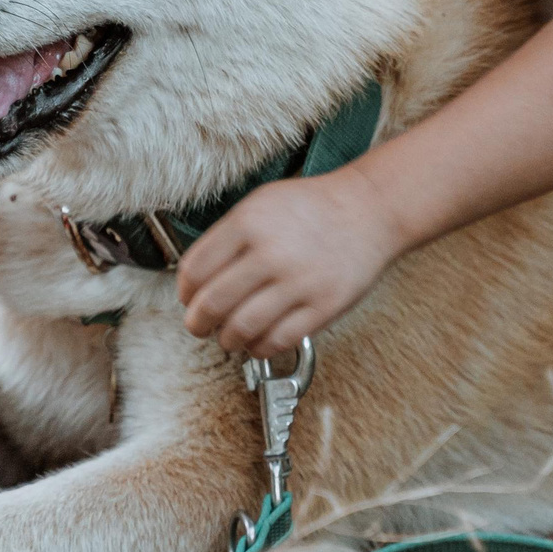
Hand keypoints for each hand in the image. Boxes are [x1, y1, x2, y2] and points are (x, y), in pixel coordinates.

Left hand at [176, 168, 408, 358]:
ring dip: (226, 340)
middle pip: (212, 304)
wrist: (368, 210)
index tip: (188, 299)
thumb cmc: (313, 207)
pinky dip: (259, 348)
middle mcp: (270, 253)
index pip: (195, 270)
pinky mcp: (323, 306)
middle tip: (199, 326)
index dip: (184, 292)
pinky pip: (277, 341)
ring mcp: (298, 282)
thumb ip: (228, 236)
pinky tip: (257, 341)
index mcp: (249, 223)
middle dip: (197, 323)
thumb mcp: (261, 203)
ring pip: (241, 329)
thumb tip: (195, 278)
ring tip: (228, 336)